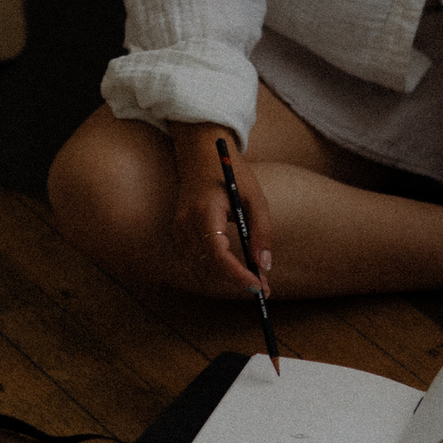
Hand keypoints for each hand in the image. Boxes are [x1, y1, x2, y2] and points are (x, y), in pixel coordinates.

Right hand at [168, 122, 273, 297]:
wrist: (199, 153)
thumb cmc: (230, 173)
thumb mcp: (254, 197)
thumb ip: (261, 231)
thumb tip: (264, 265)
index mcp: (204, 211)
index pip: (218, 255)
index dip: (238, 275)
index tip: (259, 285)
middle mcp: (185, 224)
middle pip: (210, 267)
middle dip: (237, 281)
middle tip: (264, 289)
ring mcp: (178, 230)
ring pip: (203, 270)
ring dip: (228, 279)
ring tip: (256, 281)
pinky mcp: (178, 234)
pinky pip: (197, 262)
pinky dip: (217, 271)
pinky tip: (237, 270)